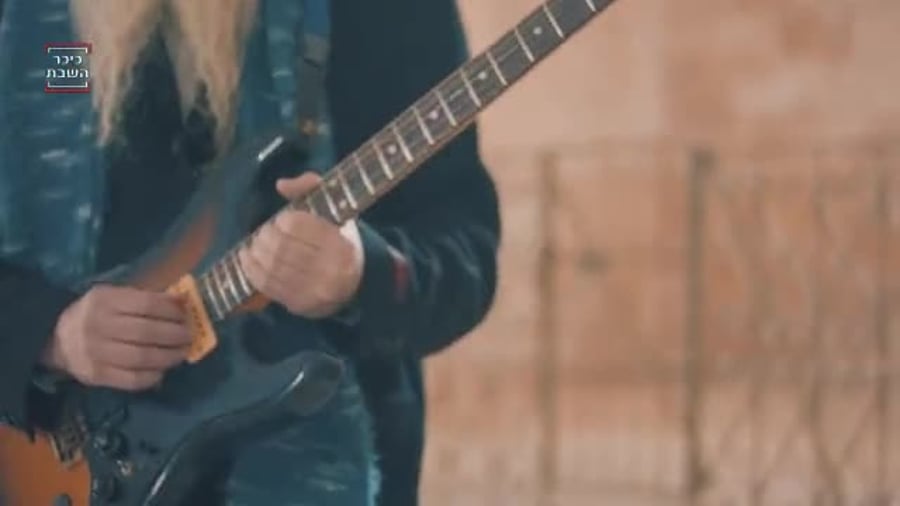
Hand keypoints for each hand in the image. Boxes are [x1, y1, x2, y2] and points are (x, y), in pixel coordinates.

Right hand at [42, 285, 192, 390]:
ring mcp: (96, 353)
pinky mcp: (96, 376)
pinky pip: (131, 380)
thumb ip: (145, 298)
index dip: (171, 310)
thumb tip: (183, 302)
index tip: (186, 314)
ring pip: (141, 358)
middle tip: (188, 336)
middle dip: (175, 335)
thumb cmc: (97, 313)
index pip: (146, 305)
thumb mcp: (115, 296)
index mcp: (105, 300)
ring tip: (182, 353)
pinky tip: (162, 371)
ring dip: (169, 357)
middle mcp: (98, 326)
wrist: (58, 338)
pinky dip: (152, 377)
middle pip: (146, 332)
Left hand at [239, 172, 363, 317]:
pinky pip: (268, 286)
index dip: (282, 220)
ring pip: (272, 267)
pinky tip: (247, 259)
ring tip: (255, 245)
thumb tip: (280, 185)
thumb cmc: (342, 241)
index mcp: (341, 244)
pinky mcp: (300, 305)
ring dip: (256, 253)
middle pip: (281, 248)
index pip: (297, 226)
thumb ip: (310, 188)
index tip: (282, 220)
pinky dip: (251, 270)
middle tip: (265, 232)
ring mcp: (315, 292)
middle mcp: (330, 271)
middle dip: (266, 236)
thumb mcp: (336, 211)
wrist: (358, 285)